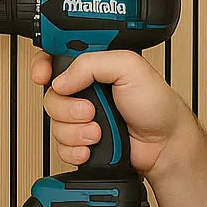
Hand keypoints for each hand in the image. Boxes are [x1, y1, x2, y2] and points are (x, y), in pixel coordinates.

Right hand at [30, 50, 192, 180]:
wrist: (164, 144)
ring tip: (98, 131)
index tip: (43, 75)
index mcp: (94, 66)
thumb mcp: (129, 67)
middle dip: (67, 108)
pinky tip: (92, 146)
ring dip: (75, 130)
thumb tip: (62, 79)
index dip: (43, 66)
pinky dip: (75, 148)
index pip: (56, 58)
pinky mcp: (82, 140)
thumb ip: (92, 63)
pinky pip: (61, 146)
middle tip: (90, 111)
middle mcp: (85, 90)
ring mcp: (82, 117)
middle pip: (51, 95)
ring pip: (54, 123)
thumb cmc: (156, 104)